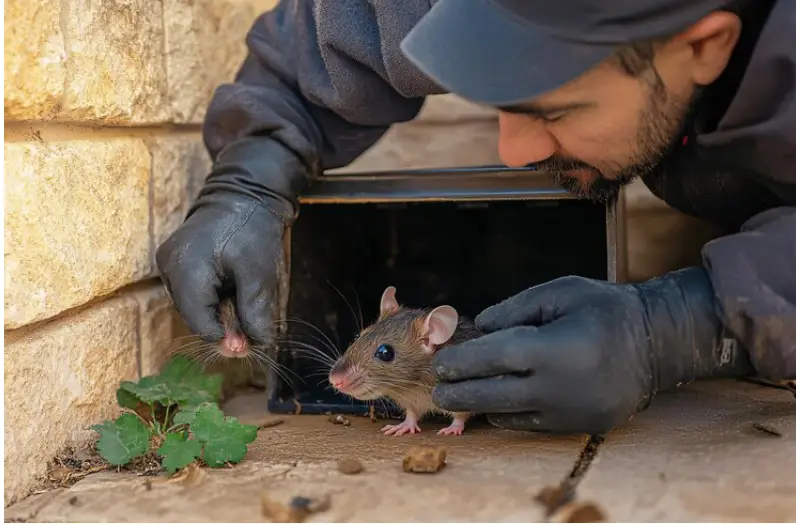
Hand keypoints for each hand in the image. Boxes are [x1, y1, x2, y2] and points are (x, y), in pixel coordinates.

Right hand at [156, 138, 305, 342]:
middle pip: (196, 316)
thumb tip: (257, 347)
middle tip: (254, 331)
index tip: (252, 344)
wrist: (246, 191)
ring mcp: (169, 263)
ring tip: (245, 297)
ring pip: (196, 306)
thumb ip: (255, 313)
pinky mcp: (176, 260)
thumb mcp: (260, 274)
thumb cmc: (253, 229)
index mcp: (184, 270)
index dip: (226, 339)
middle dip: (226, 326)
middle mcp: (168, 268)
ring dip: (222, 311)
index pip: (199, 323)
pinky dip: (216, 297)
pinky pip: (195, 291)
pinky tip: (234, 287)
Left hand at [431, 269, 752, 433]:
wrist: (658, 343)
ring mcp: (572, 411)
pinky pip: (532, 424)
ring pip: (511, 415)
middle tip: (437, 390)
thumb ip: (515, 309)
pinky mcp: (580, 425)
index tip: (441, 362)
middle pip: (496, 395)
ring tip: (459, 395)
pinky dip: (510, 413)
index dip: (465, 360)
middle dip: (461, 393)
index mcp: (557, 348)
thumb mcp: (560, 293)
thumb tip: (478, 327)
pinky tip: (496, 400)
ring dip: (481, 405)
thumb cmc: (604, 309)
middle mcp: (563, 386)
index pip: (497, 358)